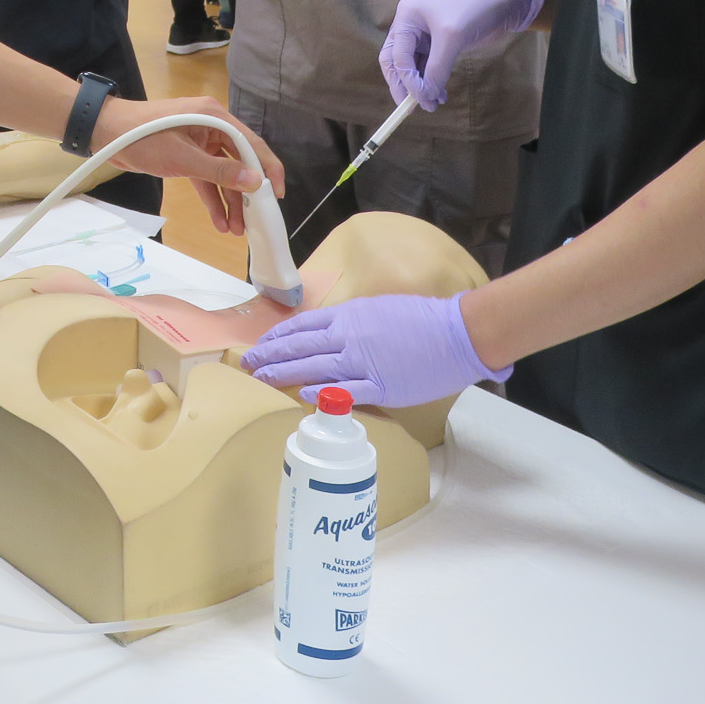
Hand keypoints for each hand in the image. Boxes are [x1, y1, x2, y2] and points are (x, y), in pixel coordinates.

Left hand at [90, 95, 282, 235]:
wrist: (106, 132)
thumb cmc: (143, 138)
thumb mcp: (183, 158)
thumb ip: (220, 171)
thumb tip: (255, 183)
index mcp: (216, 117)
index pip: (252, 144)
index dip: (268, 170)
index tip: (276, 196)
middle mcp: (213, 127)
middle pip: (240, 162)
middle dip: (245, 194)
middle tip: (254, 222)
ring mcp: (200, 141)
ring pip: (223, 174)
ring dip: (229, 201)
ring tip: (235, 231)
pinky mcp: (187, 154)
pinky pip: (206, 177)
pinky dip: (212, 197)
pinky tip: (219, 221)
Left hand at [239, 293, 510, 407]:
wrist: (456, 333)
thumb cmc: (422, 318)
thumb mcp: (379, 309)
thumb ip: (353, 322)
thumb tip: (333, 333)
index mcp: (350, 316)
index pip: (303, 325)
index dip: (279, 336)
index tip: (261, 344)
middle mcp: (350, 337)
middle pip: (300, 347)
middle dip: (271, 356)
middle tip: (248, 364)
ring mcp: (363, 363)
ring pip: (314, 368)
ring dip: (284, 374)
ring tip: (261, 379)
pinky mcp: (380, 386)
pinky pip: (343, 391)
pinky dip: (320, 392)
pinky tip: (300, 394)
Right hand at [379, 0, 543, 111]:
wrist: (503, 2)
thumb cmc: (473, 10)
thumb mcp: (452, 38)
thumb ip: (436, 68)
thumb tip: (424, 96)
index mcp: (406, 17)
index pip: (397, 56)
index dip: (407, 80)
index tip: (420, 99)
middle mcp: (410, 26)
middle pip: (396, 62)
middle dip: (404, 85)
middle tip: (411, 108)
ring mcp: (423, 36)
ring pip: (412, 68)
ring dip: (421, 86)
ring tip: (434, 103)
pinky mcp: (438, 45)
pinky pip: (427, 68)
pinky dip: (431, 82)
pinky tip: (440, 94)